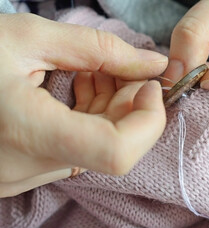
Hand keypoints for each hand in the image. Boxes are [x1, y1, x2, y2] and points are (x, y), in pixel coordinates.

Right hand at [0, 13, 166, 197]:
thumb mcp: (29, 36)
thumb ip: (101, 49)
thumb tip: (153, 65)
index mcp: (25, 132)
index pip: (117, 153)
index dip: (148, 120)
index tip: (149, 85)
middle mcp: (25, 167)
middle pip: (114, 147)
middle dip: (131, 106)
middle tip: (120, 68)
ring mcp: (22, 174)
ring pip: (97, 148)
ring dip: (111, 110)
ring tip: (93, 72)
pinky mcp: (22, 170)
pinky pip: (76, 149)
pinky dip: (90, 119)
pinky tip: (79, 89)